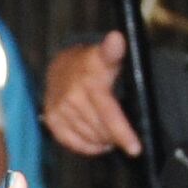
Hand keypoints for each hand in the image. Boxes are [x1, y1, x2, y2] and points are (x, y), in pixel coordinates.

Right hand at [44, 33, 142, 159]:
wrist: (60, 66)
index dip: (122, 133)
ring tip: (111, 137)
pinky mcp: (52, 120)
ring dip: (103, 141)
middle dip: (116, 137)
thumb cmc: (90, 65)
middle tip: (125, 137)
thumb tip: (117, 39)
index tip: (135, 149)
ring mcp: (60, 110)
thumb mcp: (104, 55)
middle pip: (101, 130)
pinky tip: (97, 143)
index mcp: (90, 82)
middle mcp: (72, 98)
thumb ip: (112, 52)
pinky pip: (72, 143)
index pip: (108, 114)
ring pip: (89, 138)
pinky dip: (87, 147)